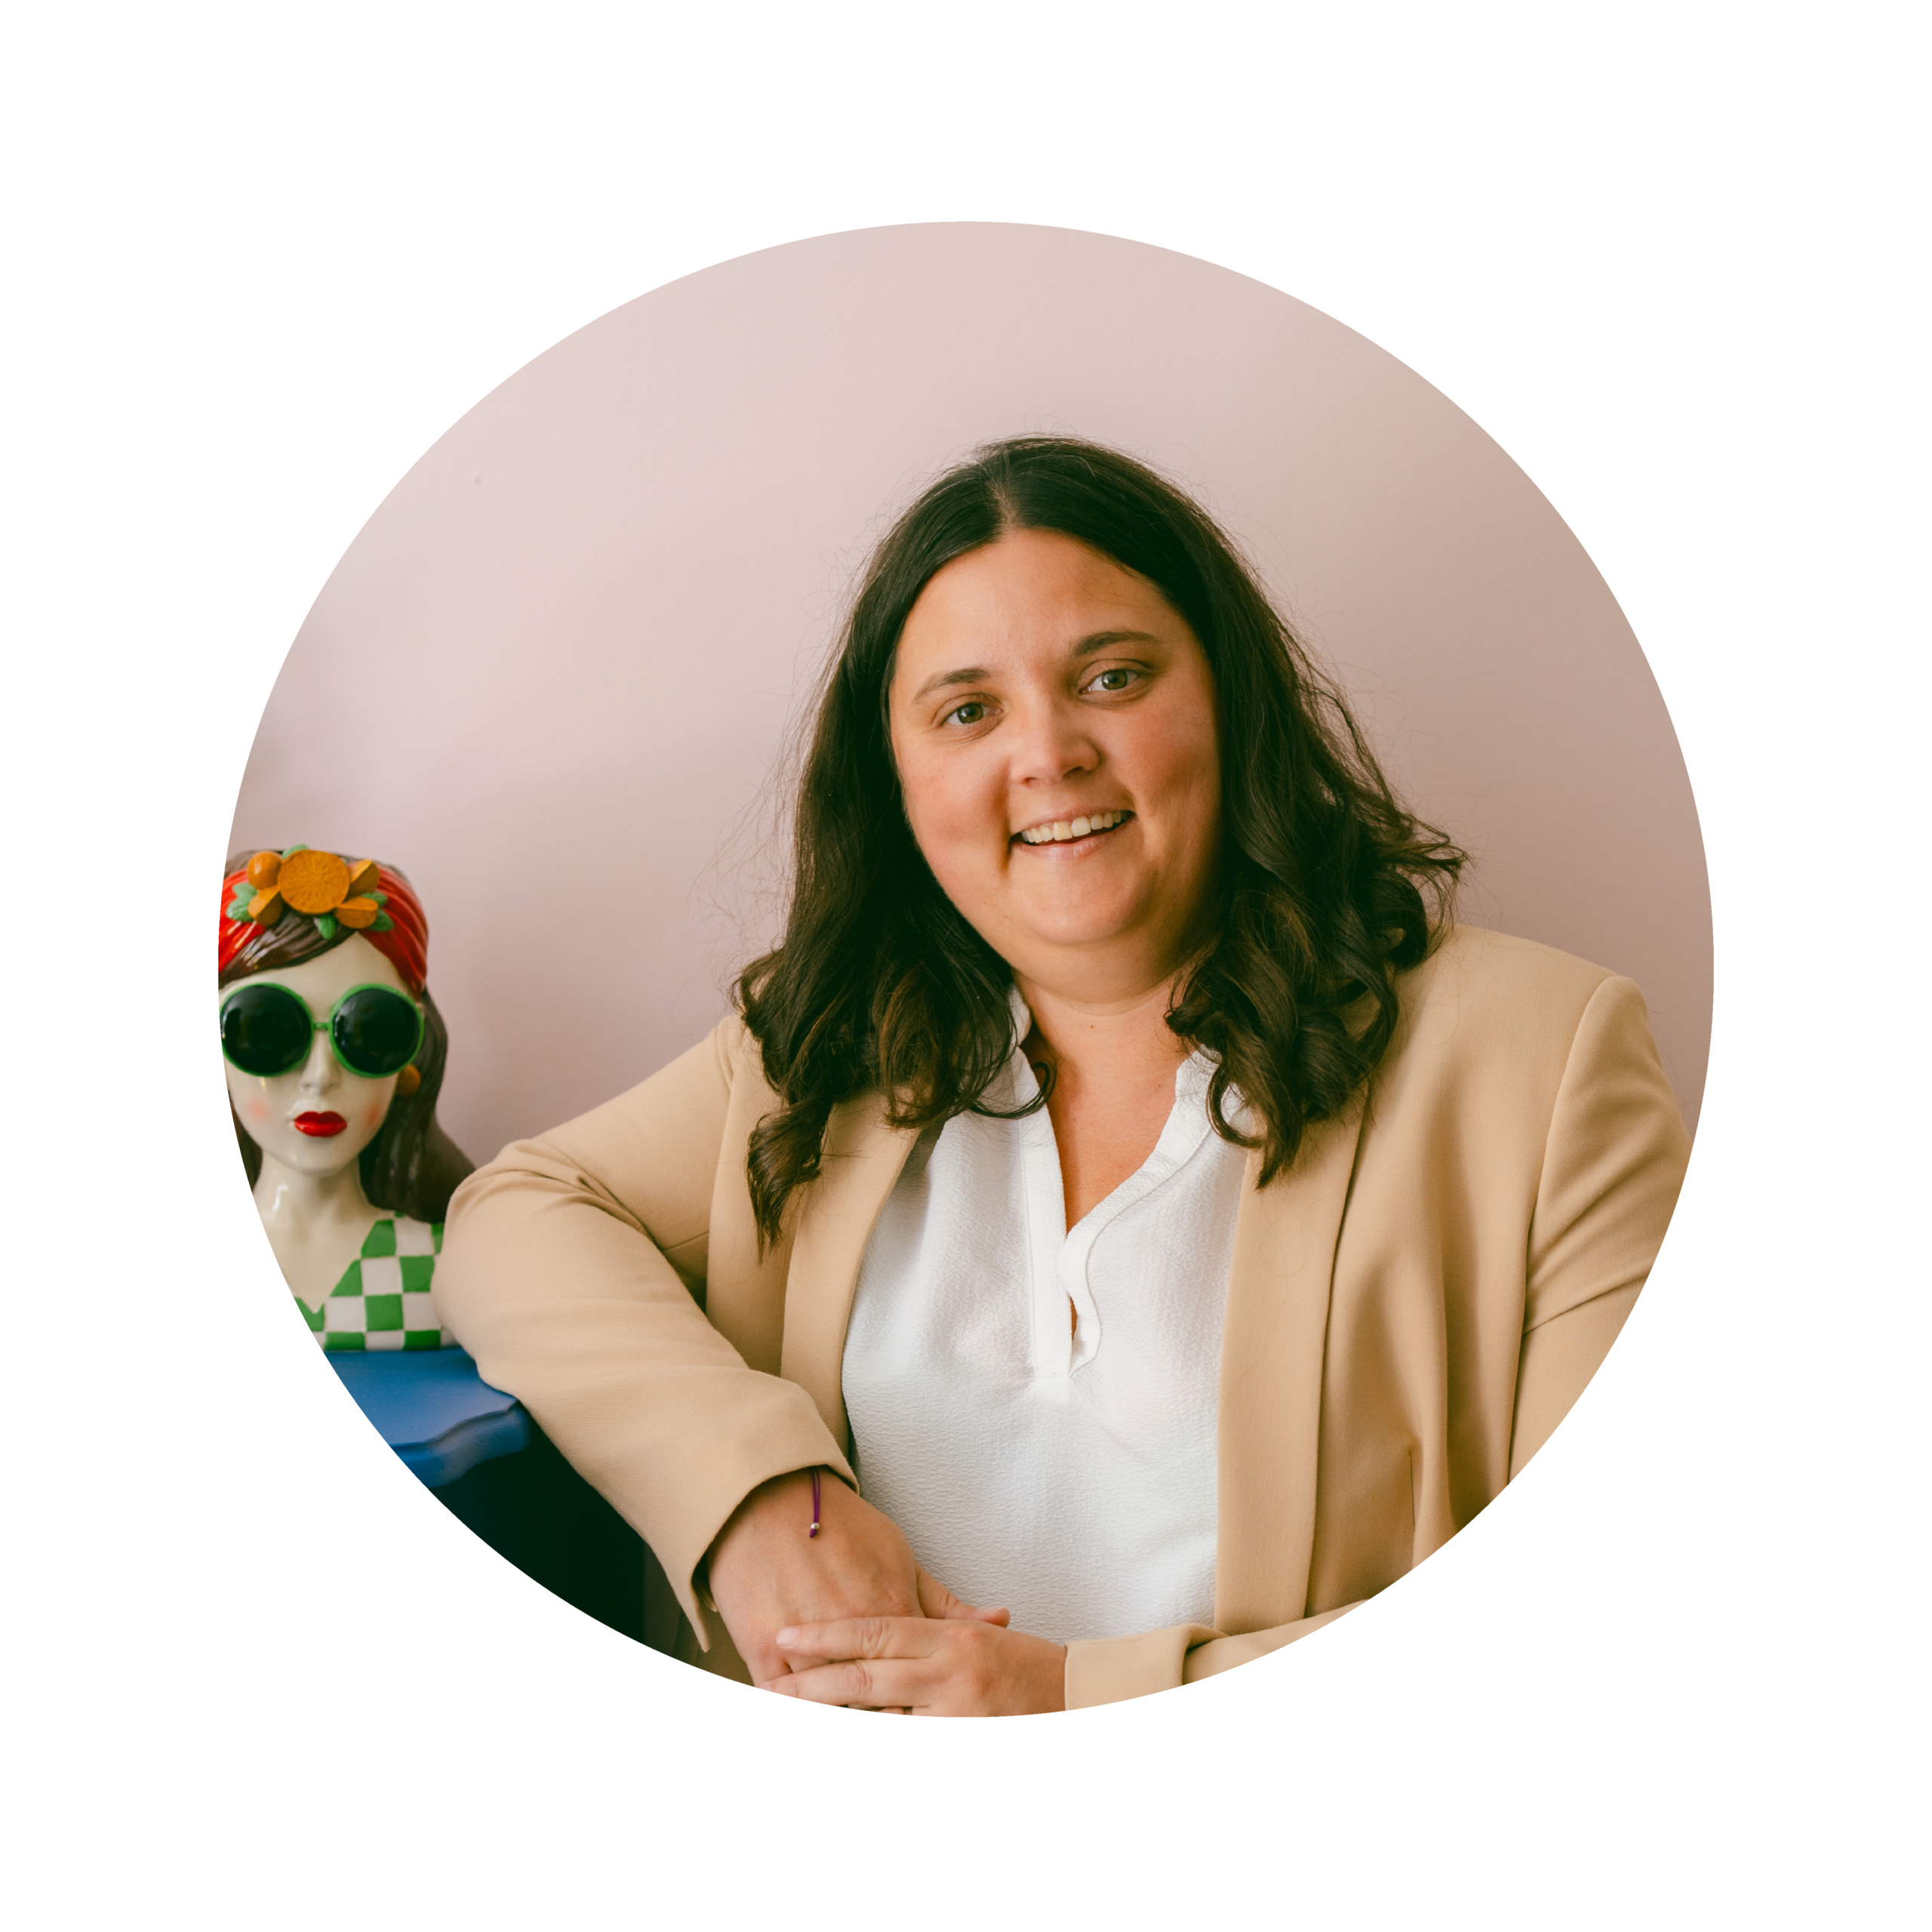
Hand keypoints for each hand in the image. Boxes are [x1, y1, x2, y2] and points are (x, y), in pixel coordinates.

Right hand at [704, 1468, 928, 1707]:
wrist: (769, 1498)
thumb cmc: (838, 1525)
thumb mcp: (900, 1556)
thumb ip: (945, 1603)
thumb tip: (999, 1619)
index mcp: (892, 1611)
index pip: (919, 1683)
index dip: (919, 1700)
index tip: (917, 1705)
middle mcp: (852, 1632)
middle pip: (875, 1704)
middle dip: (881, 1712)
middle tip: (883, 1711)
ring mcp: (805, 1645)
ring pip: (829, 1708)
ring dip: (839, 1712)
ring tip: (848, 1711)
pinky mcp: (762, 1653)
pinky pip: (782, 1705)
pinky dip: (795, 1710)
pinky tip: (810, 1707)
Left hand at [758, 1594, 1083, 1735]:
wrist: (1093, 1703)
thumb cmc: (1038, 1672)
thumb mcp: (986, 1640)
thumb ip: (941, 1631)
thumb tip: (886, 1630)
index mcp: (953, 1640)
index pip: (876, 1633)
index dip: (827, 1635)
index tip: (787, 1636)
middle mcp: (952, 1677)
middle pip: (866, 1678)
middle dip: (812, 1686)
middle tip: (770, 1691)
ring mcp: (958, 1720)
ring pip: (880, 1722)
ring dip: (840, 1722)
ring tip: (794, 1719)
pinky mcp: (966, 1747)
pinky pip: (909, 1741)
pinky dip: (878, 1734)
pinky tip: (854, 1731)